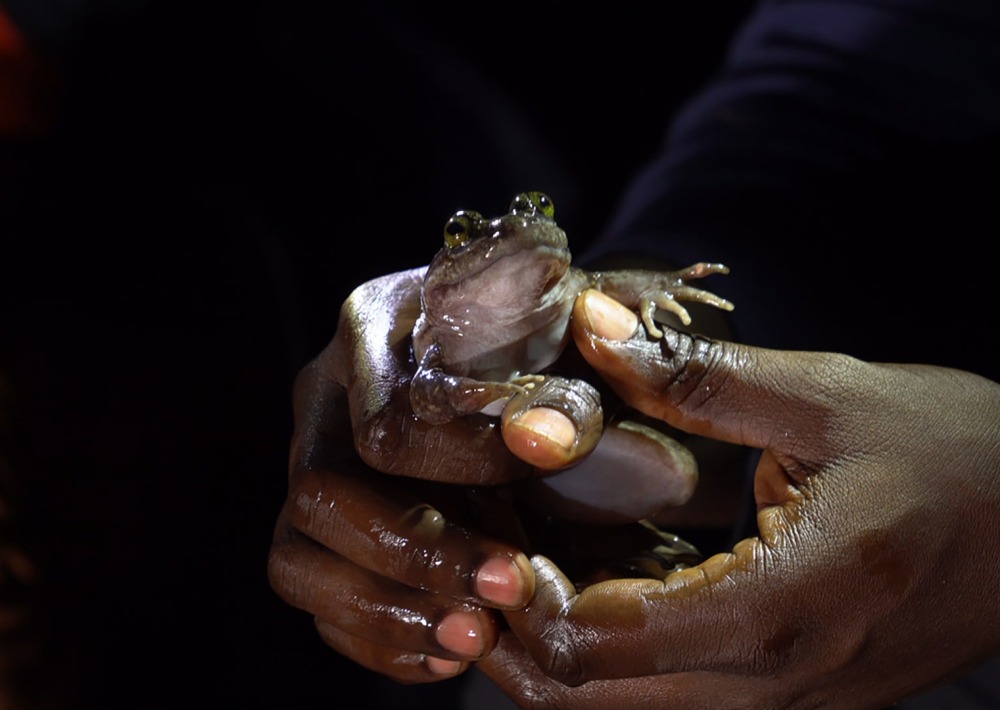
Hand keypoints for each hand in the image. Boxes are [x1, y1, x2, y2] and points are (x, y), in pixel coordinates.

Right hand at [267, 272, 706, 682]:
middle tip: (509, 587)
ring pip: (295, 562)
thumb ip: (563, 392)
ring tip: (476, 637)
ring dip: (387, 614)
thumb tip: (541, 443)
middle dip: (418, 555)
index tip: (538, 479)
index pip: (385, 423)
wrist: (523, 361)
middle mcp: (324, 401)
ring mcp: (311, 471)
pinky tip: (450, 653)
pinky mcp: (320, 535)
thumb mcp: (569, 350)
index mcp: (372, 328)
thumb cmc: (546, 345)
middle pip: (318, 494)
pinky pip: (317, 606)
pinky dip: (381, 642)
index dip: (462, 467)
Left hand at [479, 289, 999, 708]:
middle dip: (520, 644)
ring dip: (556, 664)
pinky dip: (610, 667)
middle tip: (478, 566)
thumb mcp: (825, 398)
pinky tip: (586, 601)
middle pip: (600, 704)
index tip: (494, 539)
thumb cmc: (954, 453)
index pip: (612, 645)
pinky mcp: (798, 695)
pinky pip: (676, 701)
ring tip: (513, 586)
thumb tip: (596, 325)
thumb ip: (698, 374)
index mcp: (788, 608)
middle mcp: (782, 682)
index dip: (530, 601)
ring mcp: (793, 703)